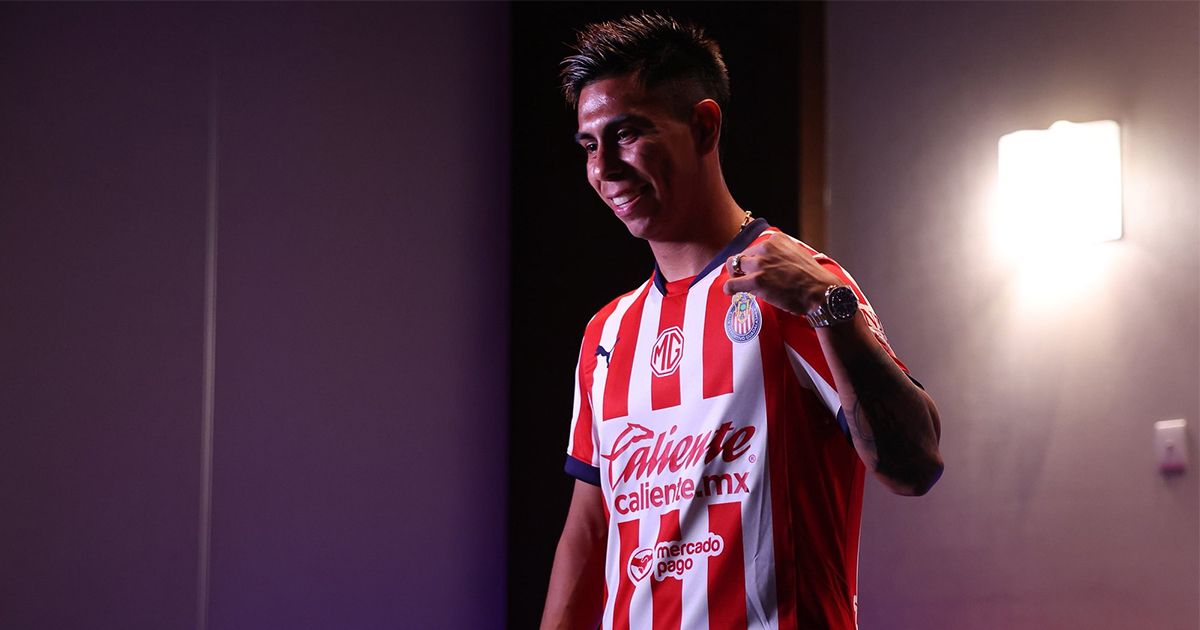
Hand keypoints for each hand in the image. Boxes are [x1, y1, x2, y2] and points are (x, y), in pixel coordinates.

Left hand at [723, 234, 843, 314]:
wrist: (821, 292)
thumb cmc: (812, 278)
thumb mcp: (796, 254)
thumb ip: (780, 253)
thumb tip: (768, 261)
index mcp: (776, 239)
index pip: (754, 248)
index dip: (754, 262)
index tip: (759, 271)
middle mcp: (766, 248)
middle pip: (742, 257)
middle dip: (743, 269)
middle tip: (747, 280)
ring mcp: (760, 264)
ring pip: (733, 268)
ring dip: (737, 278)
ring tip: (742, 287)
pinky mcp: (756, 281)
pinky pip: (731, 284)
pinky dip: (730, 289)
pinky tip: (734, 294)